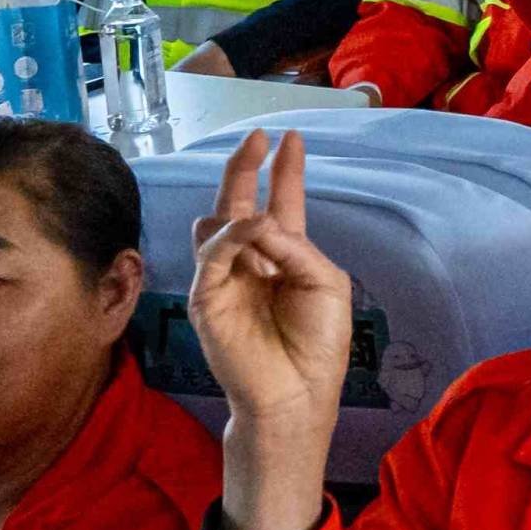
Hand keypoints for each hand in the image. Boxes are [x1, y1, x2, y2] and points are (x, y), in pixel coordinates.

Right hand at [190, 134, 357, 529]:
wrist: (296, 391)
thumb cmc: (318, 342)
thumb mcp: (323, 282)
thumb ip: (293, 246)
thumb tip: (258, 222)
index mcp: (286, 256)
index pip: (281, 204)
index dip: (285, 172)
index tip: (291, 138)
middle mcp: (252, 261)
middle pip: (241, 204)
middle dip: (247, 168)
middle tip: (258, 138)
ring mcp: (225, 278)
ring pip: (219, 224)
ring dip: (240, 205)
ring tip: (261, 208)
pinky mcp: (206, 298)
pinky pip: (212, 256)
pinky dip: (231, 238)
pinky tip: (251, 229)